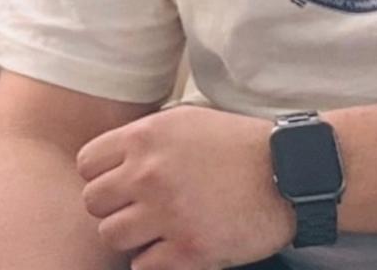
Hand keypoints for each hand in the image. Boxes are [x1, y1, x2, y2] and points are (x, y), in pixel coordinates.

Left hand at [76, 104, 294, 269]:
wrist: (289, 171)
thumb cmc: (238, 144)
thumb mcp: (188, 120)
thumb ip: (146, 139)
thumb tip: (112, 160)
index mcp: (147, 137)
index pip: (87, 164)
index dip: (102, 174)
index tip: (122, 181)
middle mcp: (149, 174)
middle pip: (93, 203)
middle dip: (114, 206)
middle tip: (143, 207)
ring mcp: (166, 214)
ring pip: (112, 237)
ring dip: (133, 235)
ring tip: (161, 226)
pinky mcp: (186, 251)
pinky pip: (142, 266)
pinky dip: (156, 260)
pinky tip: (178, 244)